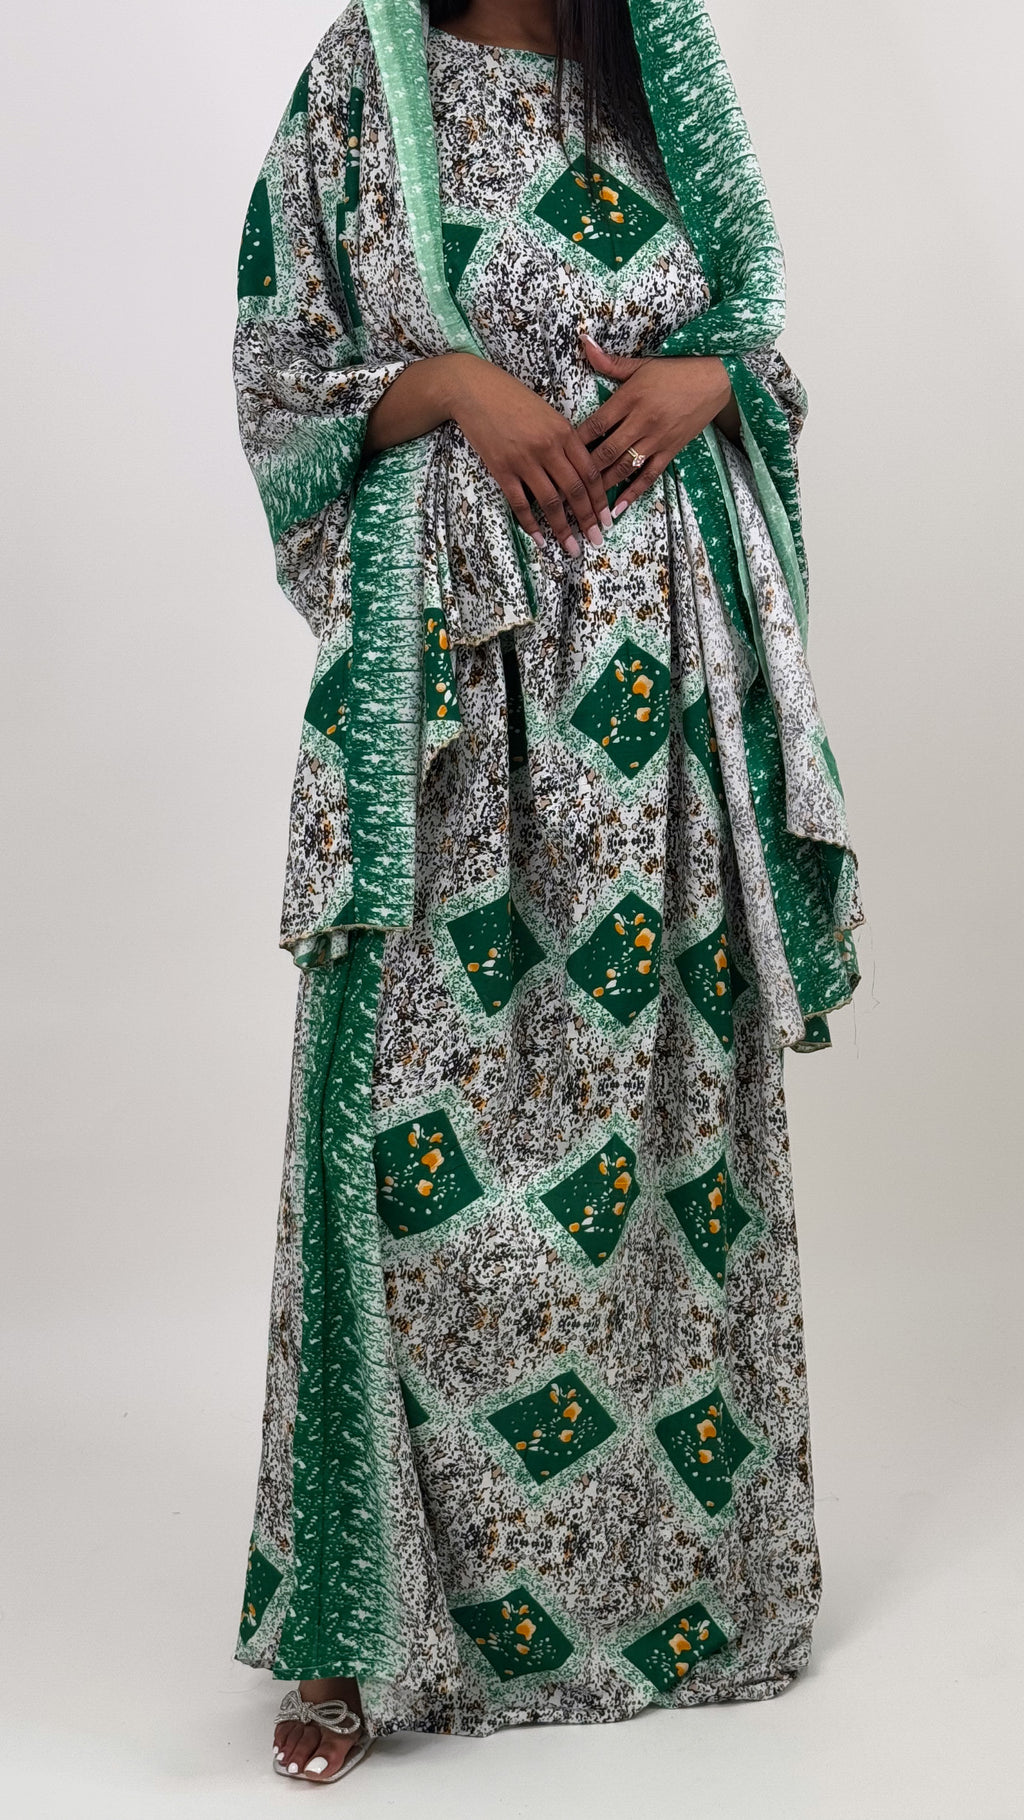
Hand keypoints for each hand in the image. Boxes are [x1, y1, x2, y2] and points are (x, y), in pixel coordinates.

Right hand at [443, 356, 612, 554]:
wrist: (474, 390)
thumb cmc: (513, 399)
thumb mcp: (548, 414)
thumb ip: (565, 441)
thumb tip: (579, 471)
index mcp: (564, 432)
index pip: (590, 473)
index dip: (600, 499)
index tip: (607, 519)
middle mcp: (548, 448)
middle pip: (574, 491)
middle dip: (587, 520)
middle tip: (596, 541)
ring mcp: (524, 460)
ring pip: (550, 502)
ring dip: (563, 529)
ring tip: (572, 548)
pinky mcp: (502, 470)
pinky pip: (520, 504)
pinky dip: (531, 524)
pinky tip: (541, 540)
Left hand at [575, 336, 737, 518]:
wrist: (715, 380)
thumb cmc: (675, 370)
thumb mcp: (641, 364)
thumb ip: (610, 362)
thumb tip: (584, 343)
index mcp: (630, 398)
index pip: (597, 423)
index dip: (577, 440)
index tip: (559, 453)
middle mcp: (642, 421)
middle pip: (607, 450)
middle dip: (586, 469)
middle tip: (566, 484)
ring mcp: (657, 439)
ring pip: (625, 466)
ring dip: (604, 486)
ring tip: (585, 503)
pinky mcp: (670, 450)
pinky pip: (649, 476)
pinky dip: (632, 493)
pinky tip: (617, 508)